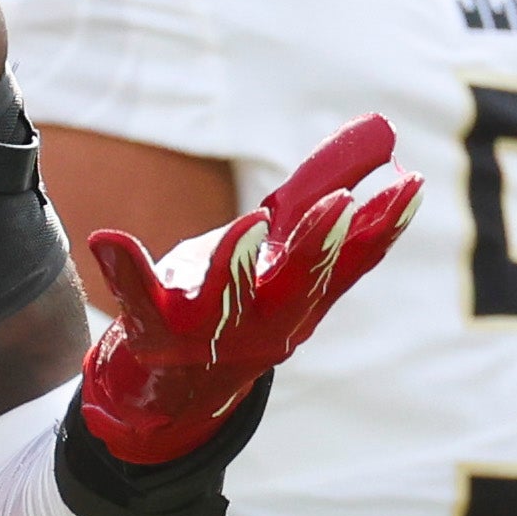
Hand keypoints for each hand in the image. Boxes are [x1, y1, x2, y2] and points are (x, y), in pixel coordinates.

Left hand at [80, 116, 420, 464]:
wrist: (173, 387)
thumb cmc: (236, 298)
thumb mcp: (282, 244)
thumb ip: (321, 187)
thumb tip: (383, 128)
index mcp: (300, 296)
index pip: (351, 262)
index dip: (381, 226)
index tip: (407, 185)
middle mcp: (265, 320)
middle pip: (298, 285)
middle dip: (318, 247)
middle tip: (337, 205)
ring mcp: (209, 330)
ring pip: (226, 298)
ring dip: (237, 262)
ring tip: (250, 224)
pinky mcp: (153, 330)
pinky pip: (137, 298)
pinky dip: (125, 269)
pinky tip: (108, 240)